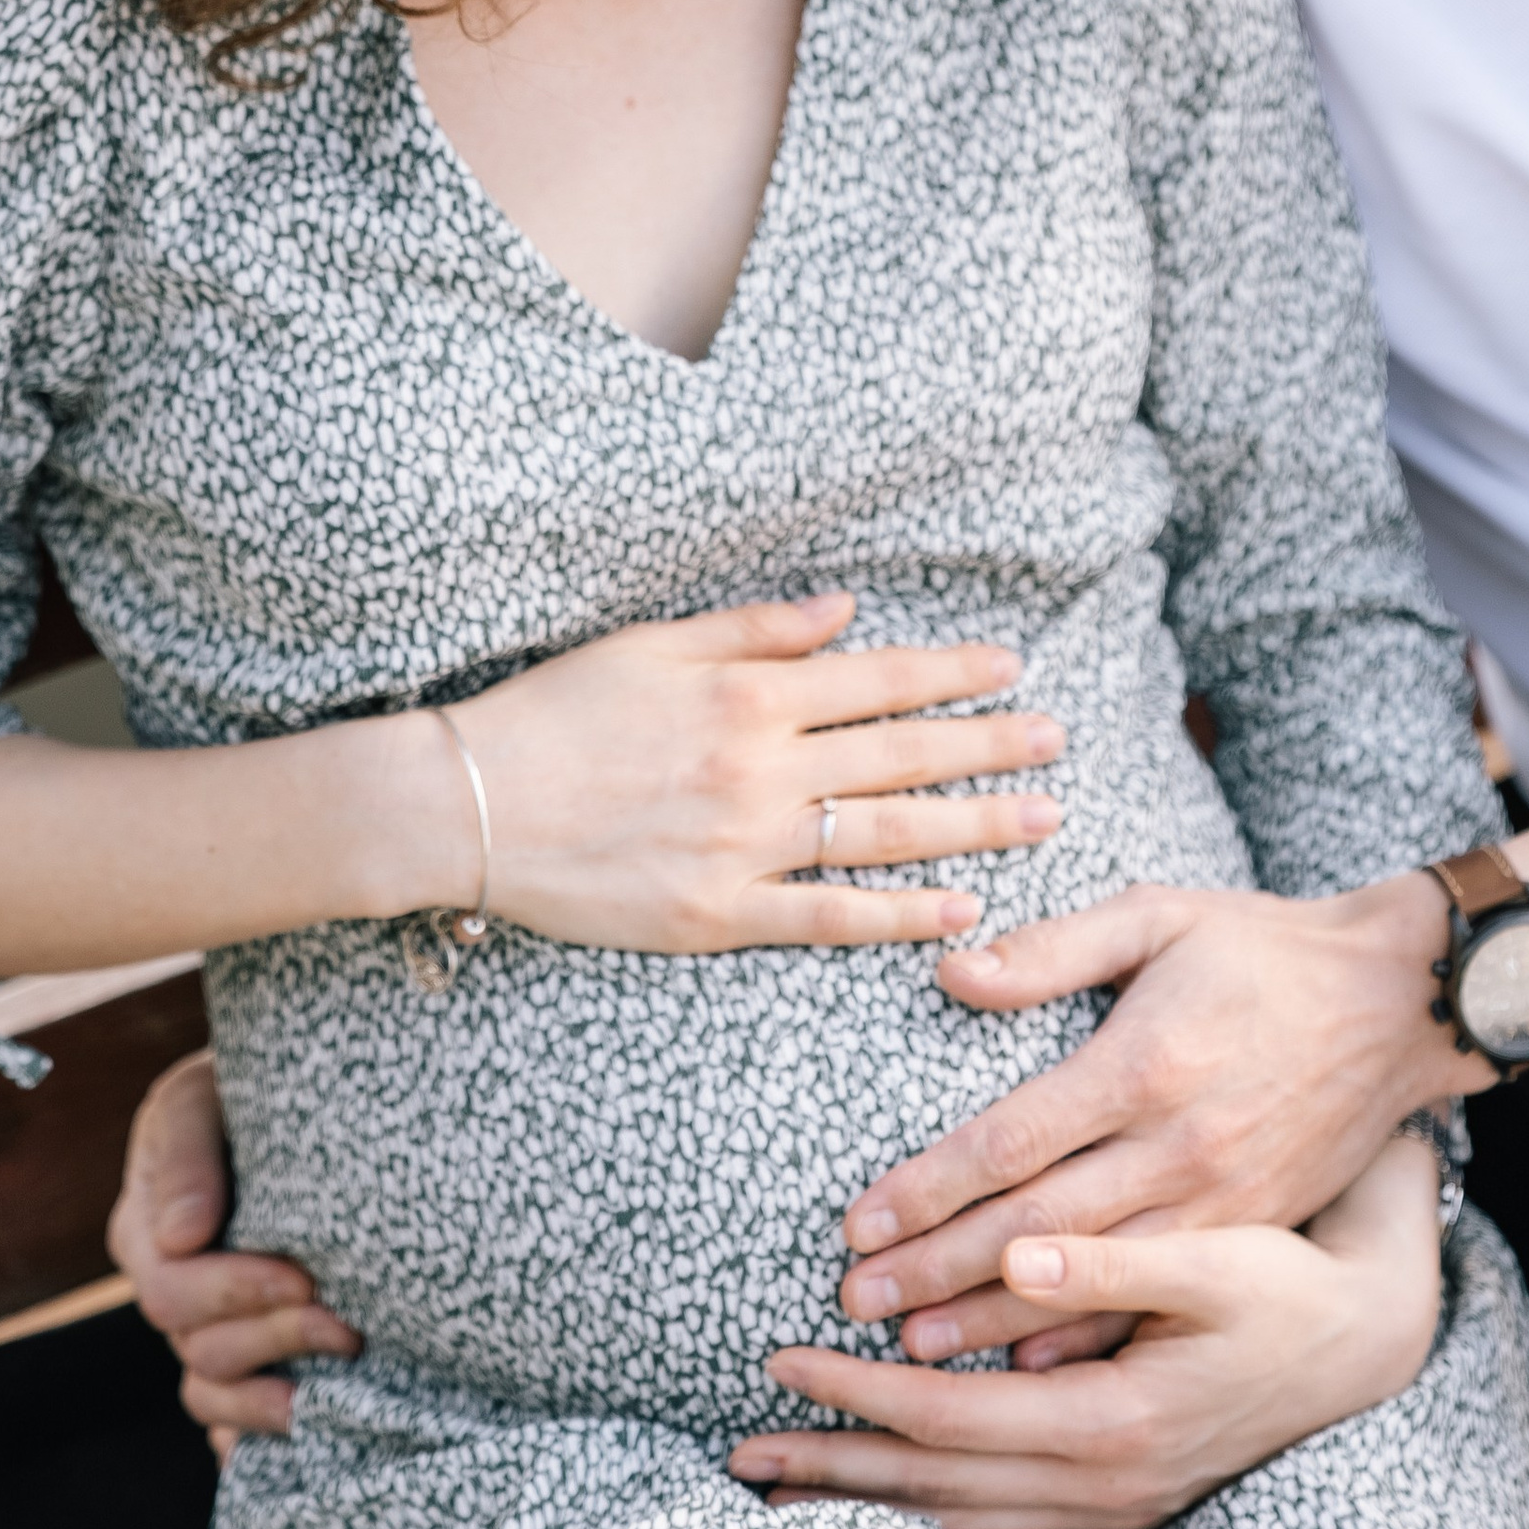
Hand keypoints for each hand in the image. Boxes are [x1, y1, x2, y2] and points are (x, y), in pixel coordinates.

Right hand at [105, 1048, 358, 1457]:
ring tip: (347, 1360)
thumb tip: (182, 1237)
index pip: (171, 1290)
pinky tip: (309, 1434)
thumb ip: (185, 1153)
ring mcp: (204, 1331)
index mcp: (147, 1230)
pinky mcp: (246, 1362)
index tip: (304, 1272)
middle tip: (347, 1322)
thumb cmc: (248, 1091)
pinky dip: (256, 1440)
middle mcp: (170, 1290)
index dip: (237, 1291)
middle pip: (199, 1348)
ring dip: (277, 1391)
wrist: (304, 1104)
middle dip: (276, 1335)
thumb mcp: (203, 1095)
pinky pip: (230, 1429)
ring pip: (213, 1391)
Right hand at [447, 590, 1063, 954]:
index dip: (954, 675)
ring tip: (1043, 820)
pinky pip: (827, 917)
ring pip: (887, 835)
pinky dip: (900, 915)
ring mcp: (745, 847)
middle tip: (1058, 744)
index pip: (881, 679)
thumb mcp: (654, 645)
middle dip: (990, 747)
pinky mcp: (717, 916)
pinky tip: (962, 909)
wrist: (470, 804)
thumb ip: (757, 630)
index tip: (1013, 671)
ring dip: (974, 827)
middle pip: (904, 756)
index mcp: (750, 694)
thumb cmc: (556, 712)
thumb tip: (846, 611)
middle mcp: (763, 769)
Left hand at [734, 1134, 1445, 1528]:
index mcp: (1111, 1423)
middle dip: (829, 1470)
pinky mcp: (1119, 1510)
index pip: (946, 1416)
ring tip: (779, 1500)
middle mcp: (1103, 1486)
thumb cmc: (1283, 1284)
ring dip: (864, 1515)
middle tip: (734, 1455)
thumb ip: (1108, 1260)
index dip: (856, 1390)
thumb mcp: (1212, 1257)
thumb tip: (1010, 1250)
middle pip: (933, 1491)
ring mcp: (1111, 1512)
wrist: (1360, 1345)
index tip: (779, 1358)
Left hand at [831, 872, 1483, 1358]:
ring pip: (1088, 1280)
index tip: (857, 1222)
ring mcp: (1220, 1201)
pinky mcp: (1249, 1229)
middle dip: (937, 1271)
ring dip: (992, 1320)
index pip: (1013, 1140)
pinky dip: (1083, 1340)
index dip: (929, 1186)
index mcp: (1146, 1064)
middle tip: (852, 1303)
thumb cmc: (1263, 946)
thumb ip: (1055, 947)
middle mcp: (1180, 1146)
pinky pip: (1152, 1300)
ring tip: (908, 1353)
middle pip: (1036, 1228)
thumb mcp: (1161, 913)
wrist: (1402, 1001)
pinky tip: (1022, 1371)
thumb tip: (955, 970)